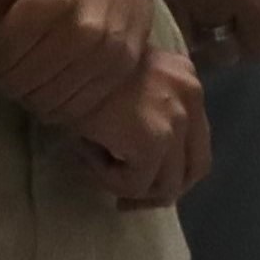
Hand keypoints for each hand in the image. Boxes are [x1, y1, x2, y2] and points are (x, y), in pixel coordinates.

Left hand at [0, 0, 165, 124]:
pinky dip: (59, 106)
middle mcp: (81, 27)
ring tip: (22, 78)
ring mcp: (106, 48)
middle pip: (20, 80)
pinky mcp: (125, 62)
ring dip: (28, 95)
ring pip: (48, 98)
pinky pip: (81, 105)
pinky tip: (49, 88)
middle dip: (0, 80)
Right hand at [66, 48, 209, 210]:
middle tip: (126, 202)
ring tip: (99, 172)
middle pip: (195, 168)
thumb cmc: (82, 71)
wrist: (62, 57)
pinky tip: (90, 160)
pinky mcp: (155, 140)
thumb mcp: (126, 87)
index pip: (197, 142)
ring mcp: (178, 119)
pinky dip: (110, 182)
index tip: (140, 183)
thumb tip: (144, 172)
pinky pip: (137, 185)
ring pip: (166, 185)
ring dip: (130, 188)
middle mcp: (192, 96)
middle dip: (160, 193)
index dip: (171, 172)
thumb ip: (147, 117)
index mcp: (187, 81)